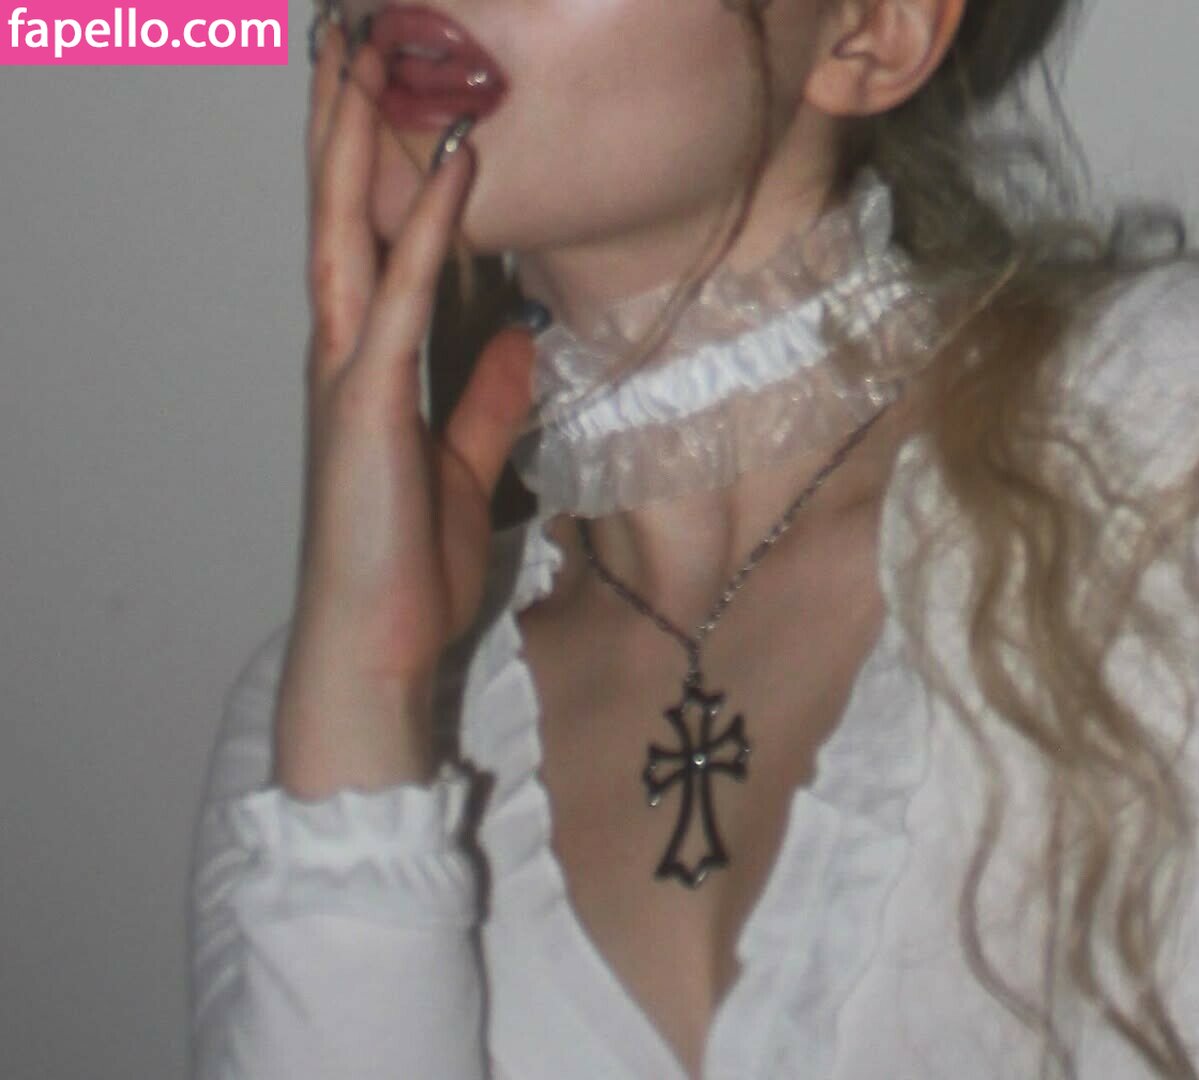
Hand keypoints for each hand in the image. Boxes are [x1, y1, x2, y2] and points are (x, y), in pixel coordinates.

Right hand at [274, 23, 535, 795]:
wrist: (379, 647)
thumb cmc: (411, 568)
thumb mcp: (469, 467)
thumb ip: (486, 400)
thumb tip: (515, 336)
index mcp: (367, 363)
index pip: (366, 236)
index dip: (371, 159)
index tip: (384, 86)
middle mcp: (346, 348)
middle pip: (341, 207)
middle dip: (345, 118)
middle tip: (350, 30)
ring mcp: (349, 367)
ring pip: (350, 224)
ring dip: (363, 135)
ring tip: (368, 50)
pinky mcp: (368, 398)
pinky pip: (400, 290)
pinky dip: (428, 223)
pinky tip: (454, 160)